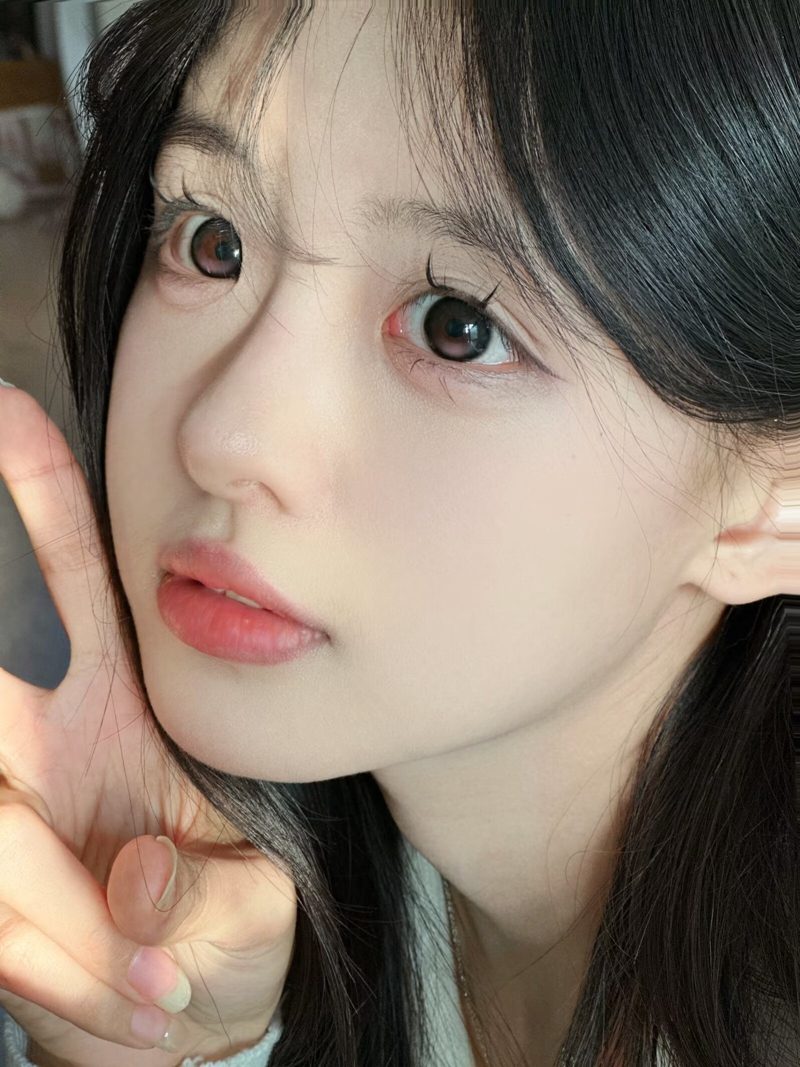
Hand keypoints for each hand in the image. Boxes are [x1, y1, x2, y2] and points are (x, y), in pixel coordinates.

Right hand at [0, 385, 296, 1065]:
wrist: (177, 1004)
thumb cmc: (225, 921)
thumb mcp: (249, 900)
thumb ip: (210, 897)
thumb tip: (139, 886)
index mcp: (116, 700)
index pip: (65, 584)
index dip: (31, 498)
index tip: (5, 410)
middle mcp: (41, 737)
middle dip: (6, 663)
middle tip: (88, 798)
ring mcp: (8, 804)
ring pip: (1, 842)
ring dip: (75, 939)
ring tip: (163, 986)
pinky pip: (1, 925)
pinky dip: (67, 977)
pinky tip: (136, 995)